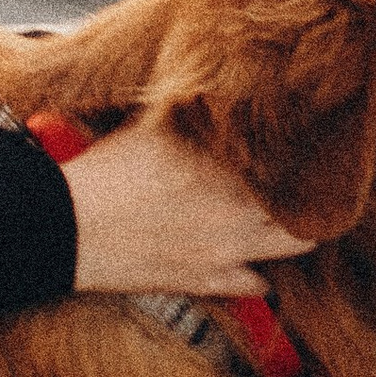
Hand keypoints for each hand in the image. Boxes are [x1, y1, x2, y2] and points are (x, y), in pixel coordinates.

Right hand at [62, 117, 310, 296]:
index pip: (291, 158)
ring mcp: (226, 250)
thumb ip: (192, 114)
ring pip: (291, 244)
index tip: (304, 145)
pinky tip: (260, 266)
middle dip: (307, 191)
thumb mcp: (150, 126)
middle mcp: (238, 210)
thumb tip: (214, 90)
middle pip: (302, 201)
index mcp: (228, 167)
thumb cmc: (104, 172)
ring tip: (291, 219)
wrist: (67, 227)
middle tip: (306, 181)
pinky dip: (261, 277)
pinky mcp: (205, 280)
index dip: (301, 151)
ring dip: (295, 231)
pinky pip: (254, 286)